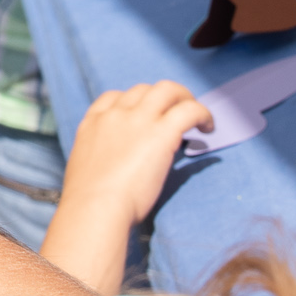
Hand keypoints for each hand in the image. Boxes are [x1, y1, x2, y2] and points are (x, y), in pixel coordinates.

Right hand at [40, 81, 210, 293]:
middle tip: (180, 113)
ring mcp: (139, 119)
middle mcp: (116, 114)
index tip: (150, 116)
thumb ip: (101, 160)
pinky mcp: (162, 132)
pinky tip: (208, 128)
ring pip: (168, 90)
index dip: (137, 103)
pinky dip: (203, 114)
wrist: (96, 207)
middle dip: (166, 97)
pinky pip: (189, 110)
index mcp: (94, 123)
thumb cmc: (91, 202)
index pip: (115, 97)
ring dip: (187, 99)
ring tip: (200, 119)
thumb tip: (112, 171)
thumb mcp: (86, 170)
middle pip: (145, 89)